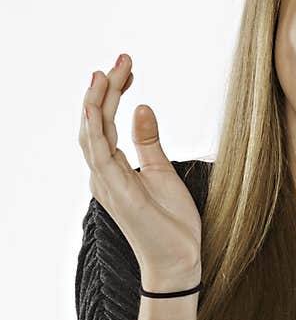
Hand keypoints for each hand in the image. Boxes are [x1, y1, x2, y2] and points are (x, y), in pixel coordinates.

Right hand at [78, 53, 203, 281]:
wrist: (180, 260)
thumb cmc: (172, 223)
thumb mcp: (164, 172)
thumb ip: (149, 141)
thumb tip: (142, 106)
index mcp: (112, 168)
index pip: (104, 122)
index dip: (112, 92)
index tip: (128, 67)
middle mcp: (102, 173)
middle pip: (93, 122)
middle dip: (104, 88)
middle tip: (123, 59)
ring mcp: (105, 182)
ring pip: (91, 132)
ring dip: (97, 100)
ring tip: (107, 72)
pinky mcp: (115, 191)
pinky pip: (98, 153)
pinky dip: (94, 127)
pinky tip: (97, 105)